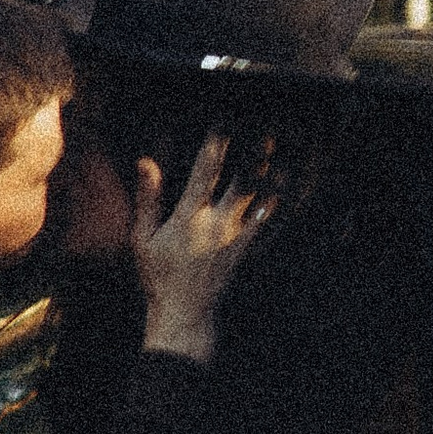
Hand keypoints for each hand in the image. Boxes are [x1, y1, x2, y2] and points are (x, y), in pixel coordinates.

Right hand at [131, 134, 282, 362]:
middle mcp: (218, 224)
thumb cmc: (160, 275)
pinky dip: (280, 206)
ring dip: (274, 175)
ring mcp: (238, 238)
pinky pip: (270, 225)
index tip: (224, 119)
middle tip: (267, 128)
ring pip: (262, 199)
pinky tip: (290, 190)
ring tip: (285, 152)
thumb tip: (147, 162)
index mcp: (190, 217)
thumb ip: (148, 197)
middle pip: (244, 180)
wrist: (185, 314)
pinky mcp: (249, 251)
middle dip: (256, 153)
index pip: (206, 171)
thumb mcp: (143, 237)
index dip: (216, 142)